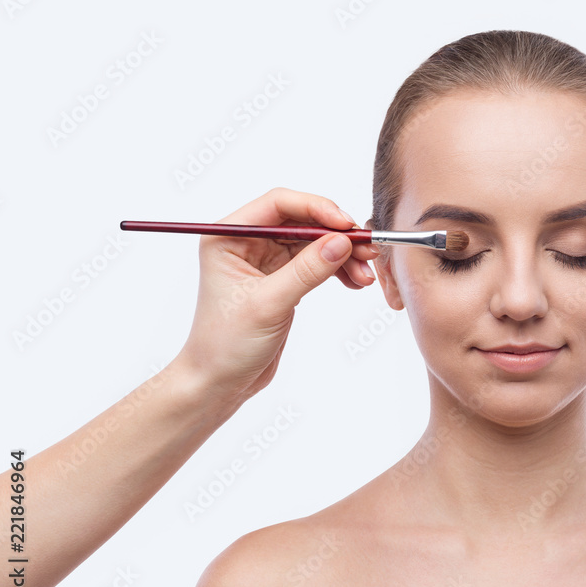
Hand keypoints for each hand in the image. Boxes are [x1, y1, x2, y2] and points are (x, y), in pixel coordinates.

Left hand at [172, 188, 377, 400]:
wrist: (219, 382)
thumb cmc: (225, 344)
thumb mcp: (268, 304)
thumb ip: (307, 270)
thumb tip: (341, 242)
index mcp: (228, 237)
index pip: (278, 204)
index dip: (316, 208)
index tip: (346, 225)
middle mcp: (246, 242)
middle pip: (301, 221)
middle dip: (336, 234)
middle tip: (366, 249)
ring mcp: (265, 261)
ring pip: (313, 242)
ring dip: (342, 254)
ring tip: (365, 274)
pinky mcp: (282, 279)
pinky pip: (316, 263)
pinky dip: (337, 269)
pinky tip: (354, 280)